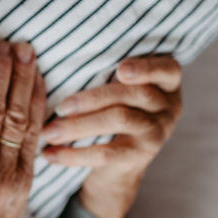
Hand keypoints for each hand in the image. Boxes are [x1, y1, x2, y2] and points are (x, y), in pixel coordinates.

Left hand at [40, 55, 182, 217]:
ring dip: (79, 125)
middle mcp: (168, 105)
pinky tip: (50, 154)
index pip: (166, 69)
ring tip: (49, 132)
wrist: (116, 164)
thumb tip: (52, 53)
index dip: (146, 69)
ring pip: (119, 120)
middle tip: (59, 107)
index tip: (121, 70)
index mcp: (166, 81)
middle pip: (134, 94)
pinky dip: (74, 154)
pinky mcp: (142, 156)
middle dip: (92, 98)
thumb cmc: (109, 109)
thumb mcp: (115, 87)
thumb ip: (105, 71)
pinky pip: (107, 153)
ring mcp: (158, 131)